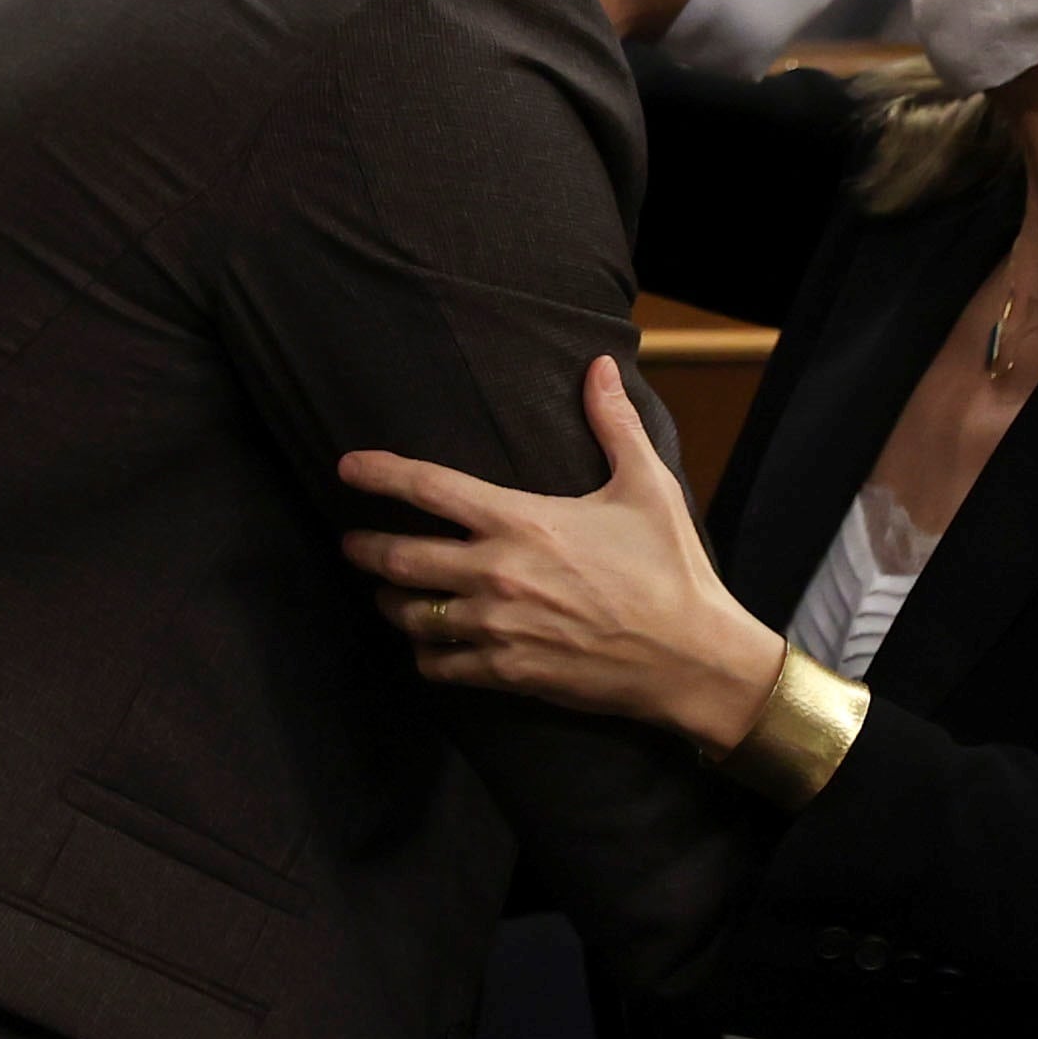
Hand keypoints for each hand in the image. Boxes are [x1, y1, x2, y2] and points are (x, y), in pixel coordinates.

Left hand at [341, 357, 788, 752]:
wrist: (689, 656)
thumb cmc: (670, 567)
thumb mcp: (645, 485)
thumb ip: (613, 423)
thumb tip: (600, 366)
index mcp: (522, 520)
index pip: (430, 488)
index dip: (380, 473)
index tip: (347, 467)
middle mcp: (497, 573)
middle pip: (400, 558)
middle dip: (365, 548)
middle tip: (351, 542)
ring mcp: (497, 628)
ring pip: (412, 616)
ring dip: (391, 602)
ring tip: (388, 594)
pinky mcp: (507, 673)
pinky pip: (440, 665)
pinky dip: (426, 654)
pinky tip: (429, 646)